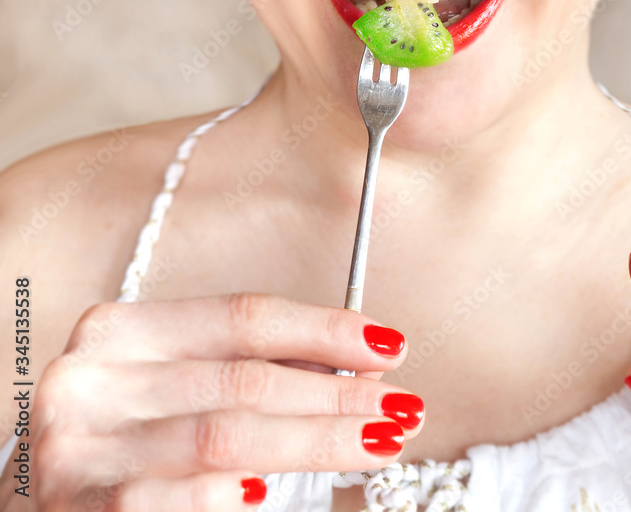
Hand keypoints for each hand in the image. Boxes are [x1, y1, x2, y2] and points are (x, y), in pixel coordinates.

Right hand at [29, 293, 423, 510]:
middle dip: (337, 395)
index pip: (244, 317)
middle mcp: (92, 381)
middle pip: (246, 380)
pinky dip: (233, 497)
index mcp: (122, 331)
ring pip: (226, 440)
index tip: (390, 345)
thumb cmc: (131, 436)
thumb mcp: (181, 385)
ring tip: (378, 444)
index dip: (326, 330)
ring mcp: (79, 450)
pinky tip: (270, 493)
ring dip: (316, 443)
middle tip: (402, 406)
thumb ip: (253, 369)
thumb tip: (359, 364)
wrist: (49, 500)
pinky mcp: (79, 511)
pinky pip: (177, 501)